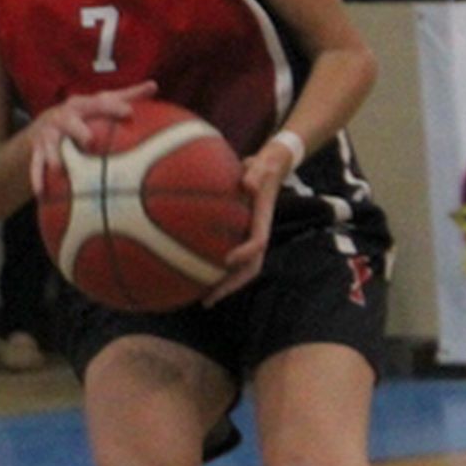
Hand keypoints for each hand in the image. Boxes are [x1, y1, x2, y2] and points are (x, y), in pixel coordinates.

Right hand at [25, 81, 157, 195]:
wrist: (44, 125)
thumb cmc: (82, 115)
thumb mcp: (100, 103)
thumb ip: (127, 96)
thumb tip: (154, 85)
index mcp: (81, 105)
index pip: (98, 103)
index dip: (113, 107)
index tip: (129, 113)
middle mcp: (62, 117)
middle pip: (69, 121)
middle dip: (78, 129)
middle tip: (90, 140)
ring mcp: (48, 135)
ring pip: (49, 145)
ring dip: (54, 156)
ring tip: (60, 170)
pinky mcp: (37, 151)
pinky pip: (36, 165)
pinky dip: (37, 178)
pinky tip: (40, 193)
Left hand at [204, 137, 291, 303]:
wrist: (270, 169)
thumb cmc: (263, 167)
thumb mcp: (261, 166)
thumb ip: (255, 174)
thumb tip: (247, 184)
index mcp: (263, 221)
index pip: (258, 242)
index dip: (245, 253)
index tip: (227, 260)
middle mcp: (257, 234)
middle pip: (250, 268)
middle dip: (231, 285)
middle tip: (209, 299)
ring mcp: (249, 238)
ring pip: (241, 270)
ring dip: (224, 286)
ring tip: (203, 300)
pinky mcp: (240, 236)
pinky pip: (230, 260)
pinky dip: (216, 271)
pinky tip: (195, 277)